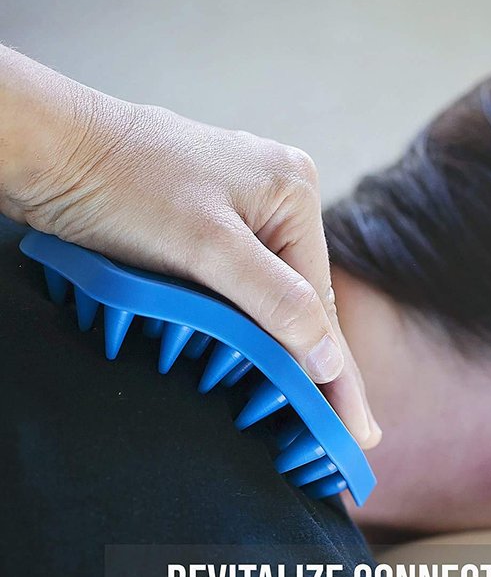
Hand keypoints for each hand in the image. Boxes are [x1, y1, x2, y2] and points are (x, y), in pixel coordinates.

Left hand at [0, 46, 379, 447]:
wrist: (46, 146)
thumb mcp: (207, 248)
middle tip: (344, 429)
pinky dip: (253, 320)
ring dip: (284, 343)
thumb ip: (276, 302)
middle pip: (303, 294)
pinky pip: (246, 279)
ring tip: (315, 406)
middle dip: (315, 361)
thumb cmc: (120, 185)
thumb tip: (330, 357)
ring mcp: (245, 202)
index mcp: (293, 189)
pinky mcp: (211, 216)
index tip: (358, 429)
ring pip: (274, 289)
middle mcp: (279, 192)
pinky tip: (265, 351)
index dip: (336, 369)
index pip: (320, 299)